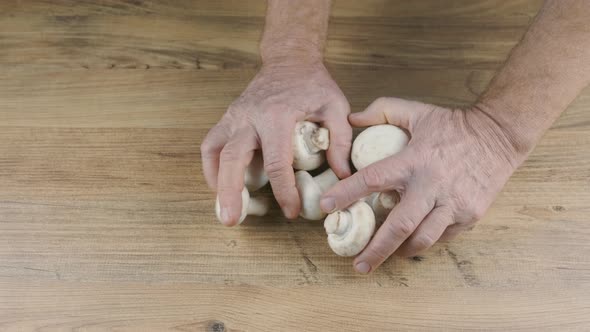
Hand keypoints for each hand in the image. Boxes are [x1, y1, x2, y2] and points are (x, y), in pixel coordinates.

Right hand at [201, 60, 351, 225]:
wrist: (289, 60)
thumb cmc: (313, 84)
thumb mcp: (335, 107)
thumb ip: (340, 140)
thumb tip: (342, 176)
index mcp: (277, 116)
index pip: (276, 162)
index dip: (283, 191)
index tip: (292, 211)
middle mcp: (249, 117)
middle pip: (232, 159)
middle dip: (231, 192)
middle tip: (232, 220)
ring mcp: (234, 117)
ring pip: (214, 152)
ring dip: (216, 182)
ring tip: (224, 208)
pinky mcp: (228, 119)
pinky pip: (211, 145)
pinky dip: (211, 167)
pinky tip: (220, 185)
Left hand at [320, 97, 524, 272]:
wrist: (500, 135)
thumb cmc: (452, 124)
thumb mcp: (416, 110)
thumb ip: (382, 110)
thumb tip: (352, 119)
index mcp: (415, 160)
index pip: (372, 179)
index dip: (346, 194)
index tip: (326, 208)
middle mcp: (432, 185)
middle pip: (399, 226)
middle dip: (375, 249)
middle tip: (357, 265)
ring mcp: (454, 203)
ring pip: (422, 239)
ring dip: (399, 253)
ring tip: (382, 259)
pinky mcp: (470, 215)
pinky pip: (442, 237)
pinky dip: (423, 242)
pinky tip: (411, 244)